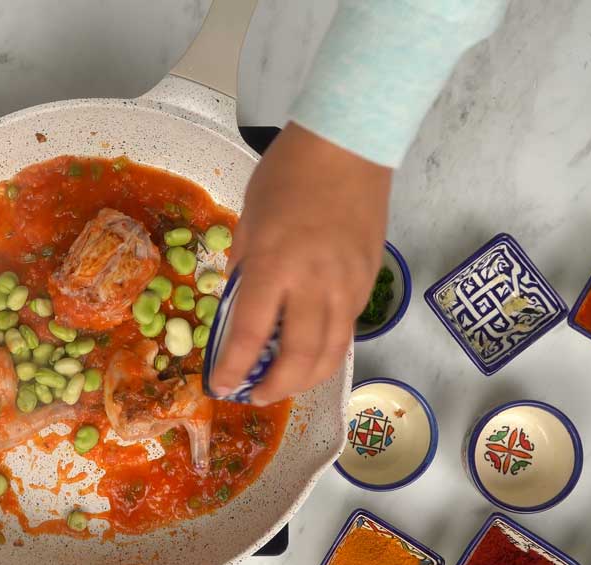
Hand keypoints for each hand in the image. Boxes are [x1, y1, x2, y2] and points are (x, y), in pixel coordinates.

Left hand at [210, 123, 391, 404]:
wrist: (348, 145)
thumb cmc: (288, 175)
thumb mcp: (249, 220)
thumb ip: (244, 269)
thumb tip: (240, 308)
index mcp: (274, 265)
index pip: (252, 335)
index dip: (234, 368)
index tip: (221, 385)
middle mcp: (314, 283)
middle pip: (300, 358)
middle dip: (274, 387)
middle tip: (254, 394)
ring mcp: (348, 285)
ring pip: (332, 353)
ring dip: (305, 379)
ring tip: (282, 384)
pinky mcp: (369, 281)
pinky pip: (347, 329)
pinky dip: (327, 350)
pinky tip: (308, 351)